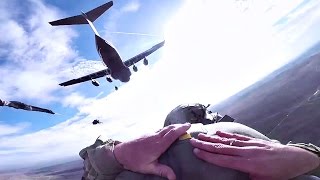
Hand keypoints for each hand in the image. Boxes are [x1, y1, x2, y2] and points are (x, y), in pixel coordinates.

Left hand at [114, 123, 190, 179]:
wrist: (121, 153)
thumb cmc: (135, 161)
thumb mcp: (149, 168)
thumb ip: (162, 171)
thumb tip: (174, 178)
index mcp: (158, 145)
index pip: (172, 134)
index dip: (181, 129)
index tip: (188, 126)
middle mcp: (155, 137)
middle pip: (170, 128)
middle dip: (179, 126)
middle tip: (188, 125)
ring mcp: (150, 134)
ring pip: (164, 128)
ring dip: (173, 126)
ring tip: (180, 126)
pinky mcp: (147, 134)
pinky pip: (159, 129)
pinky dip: (167, 128)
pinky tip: (167, 131)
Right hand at [190, 131, 319, 179]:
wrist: (295, 158)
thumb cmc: (279, 173)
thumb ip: (246, 178)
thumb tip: (231, 179)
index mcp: (248, 163)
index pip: (223, 159)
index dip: (208, 156)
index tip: (196, 152)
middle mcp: (246, 152)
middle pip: (222, 147)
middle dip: (206, 144)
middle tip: (193, 141)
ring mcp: (249, 144)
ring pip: (227, 140)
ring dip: (213, 138)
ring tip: (200, 135)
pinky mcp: (253, 140)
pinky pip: (237, 136)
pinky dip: (226, 134)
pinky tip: (218, 132)